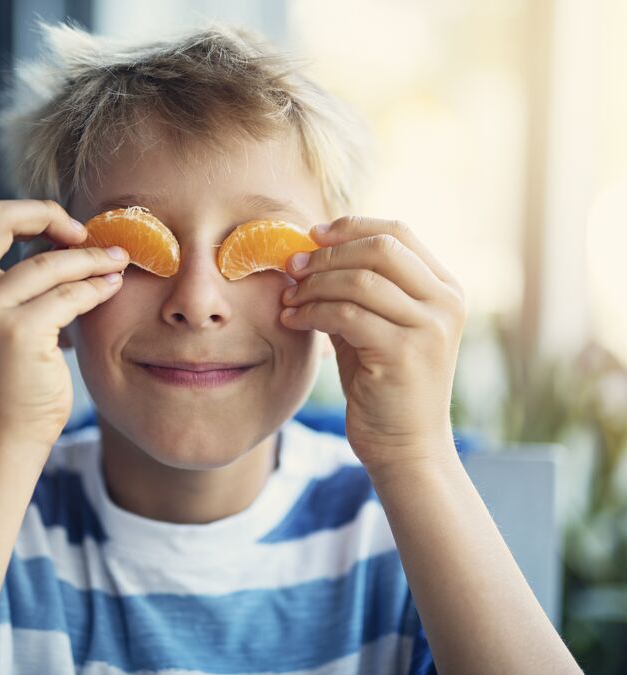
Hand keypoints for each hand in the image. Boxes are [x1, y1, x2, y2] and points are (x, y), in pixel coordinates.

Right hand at [0, 200, 128, 452]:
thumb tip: (70, 239)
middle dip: (52, 216)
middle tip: (90, 235)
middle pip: (2, 218)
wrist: (0, 439)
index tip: (70, 232)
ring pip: (50, 262)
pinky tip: (112, 288)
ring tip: (118, 263)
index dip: (35, 215)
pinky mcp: (17, 333)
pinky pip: (70, 295)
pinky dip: (97, 288)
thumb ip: (18, 280)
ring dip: (92, 260)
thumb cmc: (8, 380)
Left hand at [280, 216, 465, 471]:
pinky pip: (347, 314)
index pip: (398, 232)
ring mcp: (430, 327)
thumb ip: (357, 288)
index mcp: (444, 288)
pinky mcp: (405, 353)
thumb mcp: (375, 325)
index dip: (351, 227)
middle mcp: (445, 302)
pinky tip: (292, 320)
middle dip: (328, 254)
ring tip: (288, 299)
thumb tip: (310, 249)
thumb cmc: (383, 384)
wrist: (405, 446)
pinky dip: (312, 312)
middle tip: (292, 267)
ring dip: (314, 285)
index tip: (311, 235)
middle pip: (381, 248)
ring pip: (360, 280)